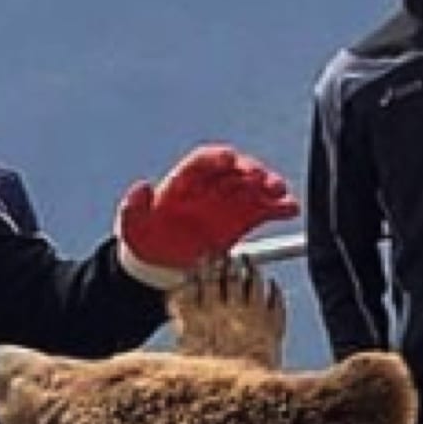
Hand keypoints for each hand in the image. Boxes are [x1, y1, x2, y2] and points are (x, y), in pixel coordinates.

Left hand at [116, 146, 299, 285]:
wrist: (160, 265)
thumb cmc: (145, 239)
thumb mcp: (132, 225)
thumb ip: (134, 206)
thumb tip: (141, 188)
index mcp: (184, 181)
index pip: (203, 161)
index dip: (218, 158)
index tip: (229, 158)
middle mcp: (210, 186)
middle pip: (234, 170)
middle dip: (250, 170)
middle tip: (262, 178)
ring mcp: (228, 202)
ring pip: (254, 186)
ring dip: (269, 186)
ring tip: (280, 192)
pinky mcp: (243, 219)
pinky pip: (265, 209)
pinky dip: (279, 208)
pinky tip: (290, 210)